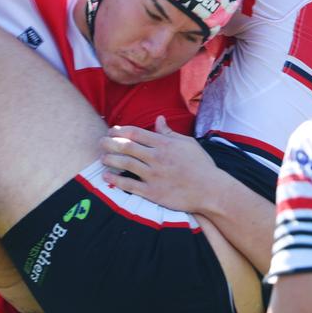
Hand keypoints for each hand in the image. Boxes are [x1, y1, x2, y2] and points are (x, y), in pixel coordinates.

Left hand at [100, 116, 214, 212]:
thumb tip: (158, 119)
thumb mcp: (187, 144)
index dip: (120, 131)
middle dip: (110, 143)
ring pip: (125, 164)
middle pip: (127, 147)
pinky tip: (106, 177)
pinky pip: (130, 185)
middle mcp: (157, 158)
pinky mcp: (153, 192)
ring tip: (102, 158)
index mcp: (165, 144)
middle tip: (101, 142)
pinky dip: (116, 180)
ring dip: (110, 159)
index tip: (111, 131)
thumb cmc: (201, 166)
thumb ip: (169, 133)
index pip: (136, 133)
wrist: (210, 190)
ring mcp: (154, 175)